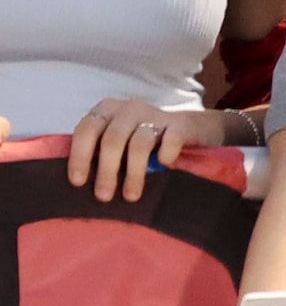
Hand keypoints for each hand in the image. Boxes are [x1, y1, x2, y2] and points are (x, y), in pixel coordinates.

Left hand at [68, 98, 234, 202]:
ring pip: (140, 143)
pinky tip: (164, 165)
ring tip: (130, 196)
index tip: (78, 182)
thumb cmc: (142, 140)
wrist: (188, 128)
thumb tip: (78, 182)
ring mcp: (156, 114)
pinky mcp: (181, 123)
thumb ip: (98, 150)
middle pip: (113, 139)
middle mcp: (129, 108)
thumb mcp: (116, 139)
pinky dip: (166, 153)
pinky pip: (172, 138)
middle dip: (106, 170)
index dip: (79, 156)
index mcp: (107, 110)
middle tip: (103, 196)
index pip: (86, 130)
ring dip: (134, 172)